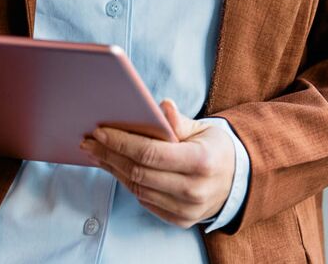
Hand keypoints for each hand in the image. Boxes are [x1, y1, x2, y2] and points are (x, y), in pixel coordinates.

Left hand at [80, 99, 235, 227]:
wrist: (238, 181)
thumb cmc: (216, 149)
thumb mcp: (205, 129)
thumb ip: (180, 122)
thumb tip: (161, 106)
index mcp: (202, 161)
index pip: (150, 153)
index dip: (122, 142)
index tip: (100, 131)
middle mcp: (194, 189)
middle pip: (139, 173)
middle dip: (110, 155)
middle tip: (89, 142)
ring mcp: (187, 209)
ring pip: (139, 189)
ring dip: (114, 170)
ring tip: (98, 154)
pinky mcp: (180, 220)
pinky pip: (146, 201)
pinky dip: (129, 184)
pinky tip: (116, 168)